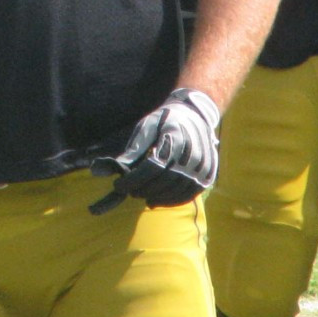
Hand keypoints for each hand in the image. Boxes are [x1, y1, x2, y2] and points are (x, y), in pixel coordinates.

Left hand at [89, 88, 219, 211]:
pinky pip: (189, 194)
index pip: (151, 168)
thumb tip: (109, 168)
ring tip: (142, 195)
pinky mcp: (207, 174)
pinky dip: (171, 201)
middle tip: (129, 191)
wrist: (195, 115)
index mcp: (175, 138)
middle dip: (142, 189)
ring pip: (176, 191)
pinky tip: (157, 200)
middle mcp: (192, 154)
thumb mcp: (146, 127)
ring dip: (156, 197)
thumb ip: (133, 150)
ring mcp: (202, 166)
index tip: (119, 185)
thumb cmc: (165, 120)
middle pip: (163, 181)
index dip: (133, 180)